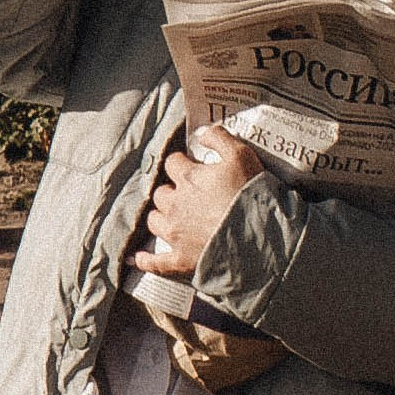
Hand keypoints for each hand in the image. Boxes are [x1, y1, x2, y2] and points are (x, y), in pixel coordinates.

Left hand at [137, 128, 260, 278]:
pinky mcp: (179, 260)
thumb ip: (219, 138)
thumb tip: (201, 132)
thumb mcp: (241, 156)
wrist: (259, 237)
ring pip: (154, 220)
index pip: (173, 163)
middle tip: (189, 196)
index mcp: (188, 179)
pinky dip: (144, 260)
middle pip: (162, 193)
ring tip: (174, 218)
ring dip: (162, 217)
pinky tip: (135, 258)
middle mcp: (175, 205)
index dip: (183, 164)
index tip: (192, 168)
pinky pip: (154, 261)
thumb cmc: (251, 195)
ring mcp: (175, 234)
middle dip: (172, 192)